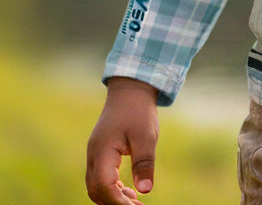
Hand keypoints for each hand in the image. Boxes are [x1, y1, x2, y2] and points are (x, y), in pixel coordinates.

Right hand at [86, 78, 159, 203]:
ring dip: (112, 197)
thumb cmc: (139, 111)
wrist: (130, 90)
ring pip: (96, 186)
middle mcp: (94, 156)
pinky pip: (100, 178)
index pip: (104, 186)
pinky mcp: (100, 153)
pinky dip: (112, 188)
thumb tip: (146, 191)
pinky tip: (129, 190)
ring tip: (135, 201)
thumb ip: (144, 163)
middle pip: (96, 191)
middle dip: (114, 203)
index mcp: (102, 152)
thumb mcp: (147, 136)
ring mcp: (95, 154)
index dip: (118, 201)